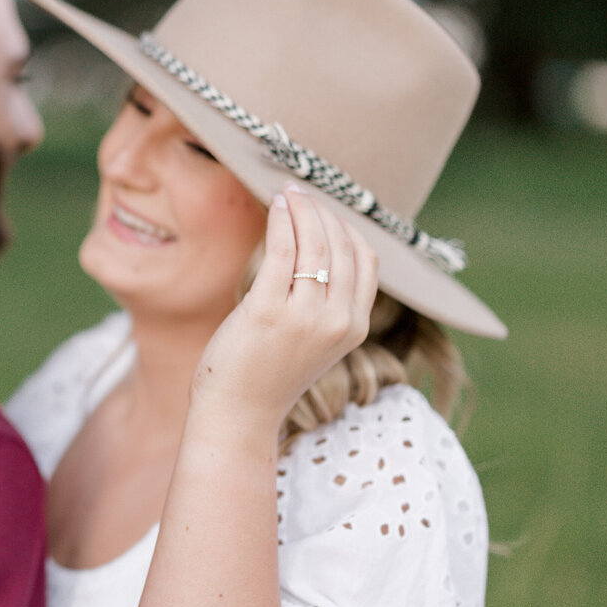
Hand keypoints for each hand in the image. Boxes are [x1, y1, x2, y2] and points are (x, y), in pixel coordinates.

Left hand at [191, 183, 378, 434]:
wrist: (239, 413)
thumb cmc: (269, 373)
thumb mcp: (316, 340)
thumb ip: (328, 302)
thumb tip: (323, 244)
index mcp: (355, 327)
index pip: (366, 259)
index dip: (347, 226)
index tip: (324, 210)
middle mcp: (338, 321)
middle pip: (342, 245)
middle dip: (322, 211)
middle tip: (301, 193)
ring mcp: (305, 317)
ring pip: (315, 243)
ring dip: (302, 210)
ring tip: (287, 194)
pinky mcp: (269, 311)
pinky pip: (282, 251)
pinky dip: (281, 221)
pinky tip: (275, 207)